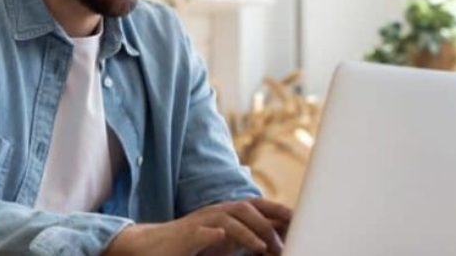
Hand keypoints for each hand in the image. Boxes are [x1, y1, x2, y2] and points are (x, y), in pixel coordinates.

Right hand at [103, 198, 291, 255]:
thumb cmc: (193, 245)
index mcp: (228, 214)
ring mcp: (202, 222)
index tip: (300, 220)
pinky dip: (214, 234)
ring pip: (229, 218)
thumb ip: (248, 237)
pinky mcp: (187, 235)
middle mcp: (217, 213)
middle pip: (247, 208)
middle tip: (283, 243)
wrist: (155, 246)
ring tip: (263, 248)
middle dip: (268, 222)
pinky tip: (221, 238)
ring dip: (249, 232)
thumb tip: (276, 240)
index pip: (258, 206)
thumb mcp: (226, 241)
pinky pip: (202, 232)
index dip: (278, 210)